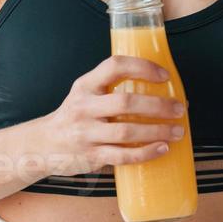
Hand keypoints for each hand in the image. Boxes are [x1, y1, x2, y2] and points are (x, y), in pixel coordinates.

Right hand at [33, 56, 187, 176]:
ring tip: (178, 131)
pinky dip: (146, 152)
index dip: (142, 67)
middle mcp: (84, 106)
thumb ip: (114, 89)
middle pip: (126, 102)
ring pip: (127, 130)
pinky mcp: (90, 156)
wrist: (42, 145)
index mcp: (86, 85)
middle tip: (180, 109)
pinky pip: (122, 155)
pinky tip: (162, 148)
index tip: (165, 76)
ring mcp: (85, 133)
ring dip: (158, 131)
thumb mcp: (87, 95)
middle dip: (158, 106)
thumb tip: (164, 94)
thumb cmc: (76, 117)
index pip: (115, 66)